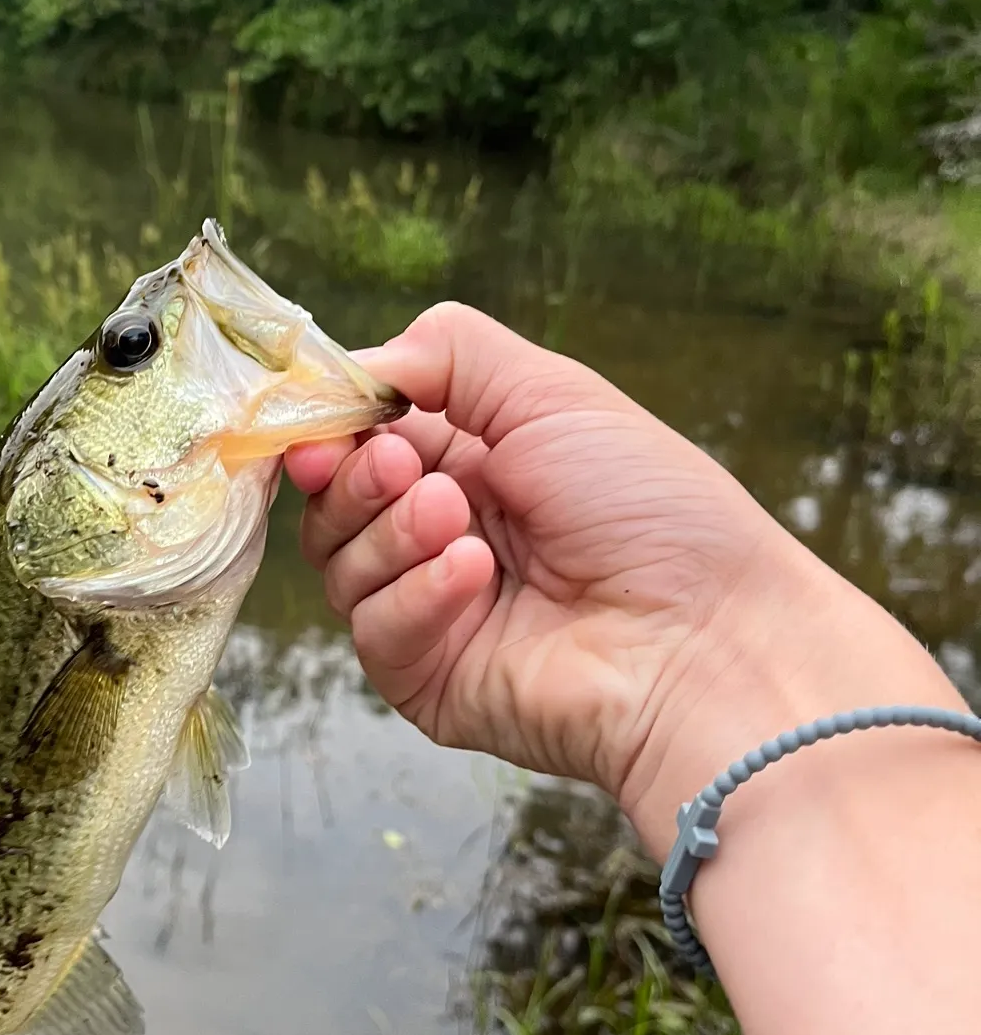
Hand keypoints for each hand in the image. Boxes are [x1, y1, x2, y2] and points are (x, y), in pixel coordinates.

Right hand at [285, 302, 953, 854]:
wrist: (705, 637)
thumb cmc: (649, 507)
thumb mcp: (549, 394)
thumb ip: (444, 355)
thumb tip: (355, 370)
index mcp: (470, 466)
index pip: (361, 442)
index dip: (334, 428)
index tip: (329, 420)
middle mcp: (442, 537)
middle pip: (333, 506)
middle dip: (356, 478)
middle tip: (403, 467)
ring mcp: (432, 613)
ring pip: (340, 567)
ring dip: (392, 534)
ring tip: (462, 523)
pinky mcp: (428, 679)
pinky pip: (373, 632)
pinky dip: (416, 596)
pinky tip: (475, 578)